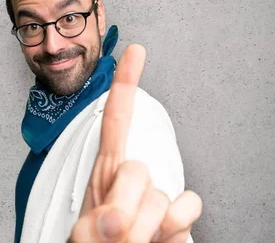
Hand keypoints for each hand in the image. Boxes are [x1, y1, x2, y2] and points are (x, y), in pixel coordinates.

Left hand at [68, 44, 201, 241]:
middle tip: (112, 233)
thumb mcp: (85, 235)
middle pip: (136, 169)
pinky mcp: (179, 217)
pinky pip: (189, 208)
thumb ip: (95, 224)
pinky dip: (174, 228)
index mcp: (105, 172)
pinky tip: (160, 239)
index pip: (116, 119)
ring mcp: (158, 197)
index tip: (135, 50)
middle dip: (122, 206)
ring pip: (161, 196)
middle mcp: (133, 179)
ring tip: (130, 242)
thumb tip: (115, 220)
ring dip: (142, 229)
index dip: (126, 83)